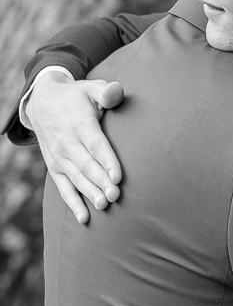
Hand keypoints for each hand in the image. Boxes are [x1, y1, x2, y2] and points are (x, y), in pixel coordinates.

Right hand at [27, 71, 124, 223]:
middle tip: (116, 196)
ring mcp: (58, 157)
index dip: (106, 161)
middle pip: (86, 165)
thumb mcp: (91, 88)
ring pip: (75, 178)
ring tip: (104, 206)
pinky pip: (63, 187)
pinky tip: (84, 218)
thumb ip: (106, 91)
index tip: (118, 177)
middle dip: (100, 182)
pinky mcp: (55, 167)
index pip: (94, 145)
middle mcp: (66, 143)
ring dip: (89, 194)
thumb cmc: (77, 96)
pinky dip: (73, 203)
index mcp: (78, 123)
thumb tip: (116, 91)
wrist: (42, 102)